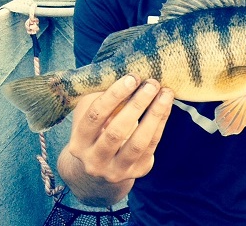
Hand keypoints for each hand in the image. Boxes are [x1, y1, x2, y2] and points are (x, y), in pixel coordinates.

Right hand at [61, 74, 173, 202]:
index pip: (95, 116)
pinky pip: (151, 147)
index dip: (114, 95)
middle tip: (152, 83)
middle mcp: (94, 160)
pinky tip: (166, 106)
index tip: (132, 78)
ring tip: (165, 93)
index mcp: (79, 143)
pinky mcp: (136, 173)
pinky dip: (160, 124)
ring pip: (138, 143)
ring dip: (154, 115)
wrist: (97, 172)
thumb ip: (100, 97)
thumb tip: (124, 72)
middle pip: (116, 132)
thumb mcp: (88, 115)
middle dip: (137, 104)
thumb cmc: (94, 132)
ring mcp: (116, 170)